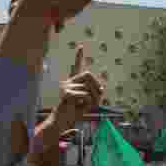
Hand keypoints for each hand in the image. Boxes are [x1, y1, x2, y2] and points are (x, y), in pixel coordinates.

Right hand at [33, 46, 100, 165]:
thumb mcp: (91, 101)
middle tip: (93, 99)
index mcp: (74, 81)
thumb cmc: (77, 111)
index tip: (81, 45)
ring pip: (89, 87)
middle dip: (96, 87)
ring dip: (93, 98)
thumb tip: (101, 87)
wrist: (64, 120)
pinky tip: (78, 106)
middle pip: (89, 75)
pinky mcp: (66, 93)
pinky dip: (87, 103)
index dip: (79, 56)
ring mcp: (66, 86)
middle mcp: (68, 81)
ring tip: (83, 105)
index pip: (77, 66)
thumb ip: (97, 92)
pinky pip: (85, 95)